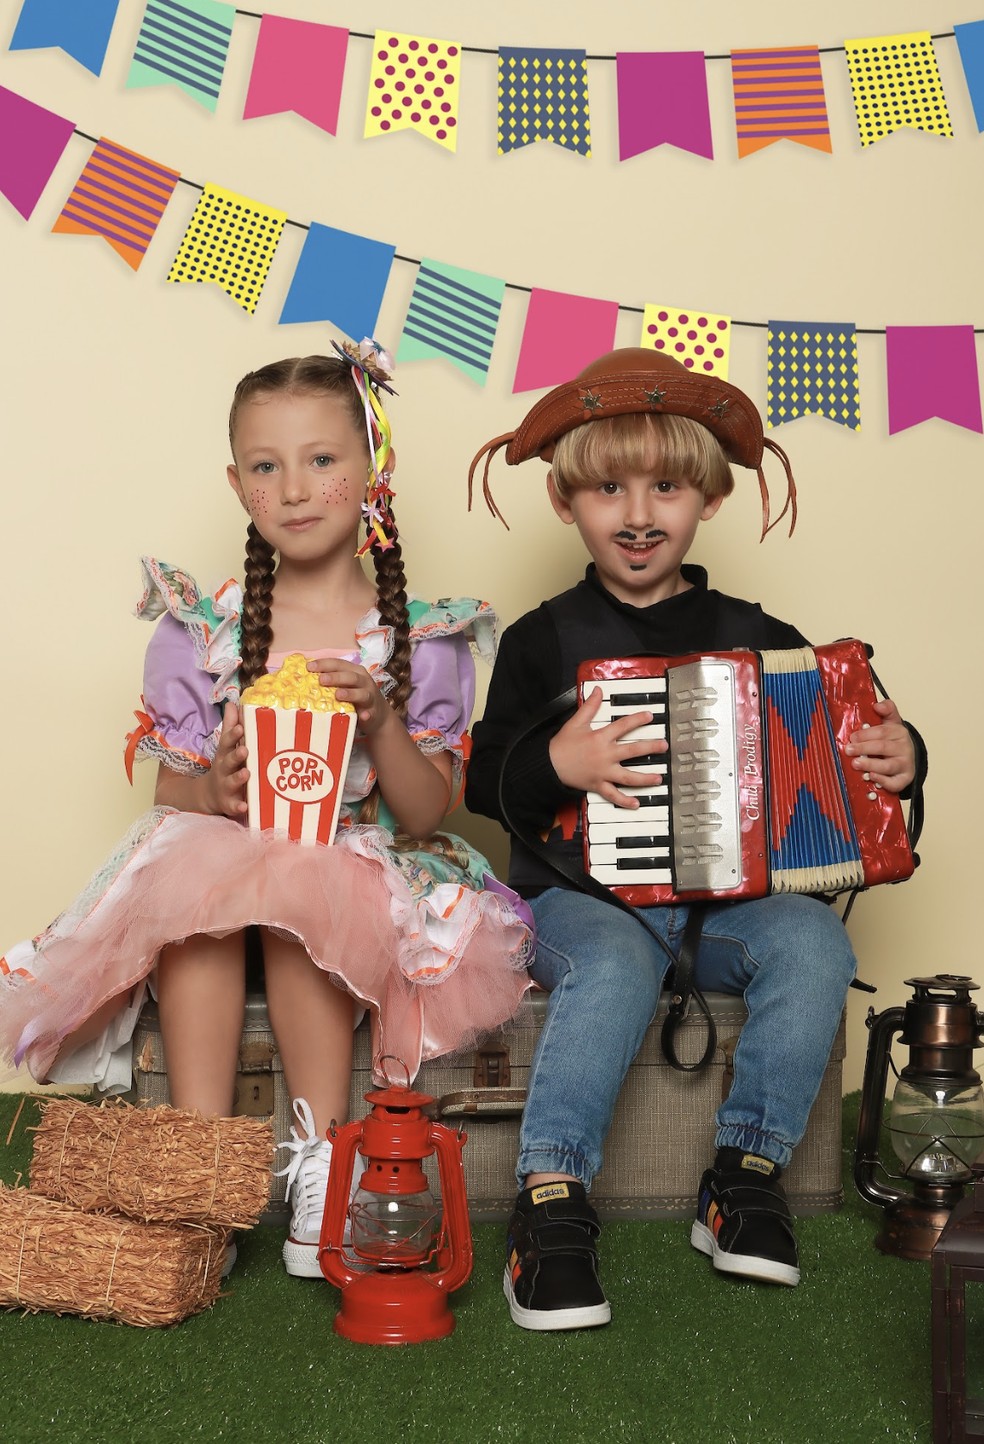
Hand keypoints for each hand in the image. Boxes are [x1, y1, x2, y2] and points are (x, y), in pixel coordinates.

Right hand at [204, 702, 248, 815]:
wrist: (209, 795)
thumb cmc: (224, 766)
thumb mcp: (225, 747)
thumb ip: (230, 726)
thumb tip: (233, 703)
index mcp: (225, 755)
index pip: (227, 742)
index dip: (233, 735)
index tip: (240, 727)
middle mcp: (224, 770)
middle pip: (229, 761)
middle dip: (236, 755)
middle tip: (245, 749)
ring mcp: (226, 787)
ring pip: (232, 782)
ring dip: (239, 778)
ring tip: (247, 773)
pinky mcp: (229, 804)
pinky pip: (234, 806)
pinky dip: (238, 806)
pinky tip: (245, 806)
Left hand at [308, 659, 392, 734]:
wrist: (378, 715)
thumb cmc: (355, 697)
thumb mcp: (345, 685)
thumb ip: (330, 681)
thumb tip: (304, 677)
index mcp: (354, 671)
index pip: (339, 664)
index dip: (325, 664)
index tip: (309, 667)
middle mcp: (363, 681)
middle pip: (350, 677)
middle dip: (335, 677)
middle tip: (321, 680)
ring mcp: (370, 697)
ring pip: (362, 693)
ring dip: (350, 693)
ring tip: (338, 695)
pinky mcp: (373, 712)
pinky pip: (370, 713)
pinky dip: (366, 714)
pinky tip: (362, 716)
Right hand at [549, 686, 665, 807]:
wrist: (549, 765)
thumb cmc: (562, 744)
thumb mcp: (575, 722)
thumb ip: (589, 706)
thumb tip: (597, 691)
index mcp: (600, 738)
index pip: (623, 726)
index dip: (638, 719)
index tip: (650, 716)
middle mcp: (605, 755)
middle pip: (632, 751)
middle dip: (650, 748)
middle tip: (664, 746)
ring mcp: (603, 772)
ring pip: (628, 776)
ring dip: (645, 778)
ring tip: (659, 777)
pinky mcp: (597, 785)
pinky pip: (613, 795)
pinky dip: (624, 801)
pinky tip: (636, 804)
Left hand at [844, 699, 914, 793]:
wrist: (908, 759)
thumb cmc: (893, 741)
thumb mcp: (891, 723)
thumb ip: (887, 710)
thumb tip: (877, 705)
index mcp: (899, 732)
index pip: (882, 732)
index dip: (865, 734)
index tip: (852, 737)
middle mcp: (905, 748)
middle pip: (883, 747)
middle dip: (864, 748)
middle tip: (848, 750)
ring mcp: (905, 765)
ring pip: (888, 766)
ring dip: (870, 765)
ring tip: (855, 763)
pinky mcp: (905, 779)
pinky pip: (895, 783)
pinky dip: (883, 781)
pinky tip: (871, 777)